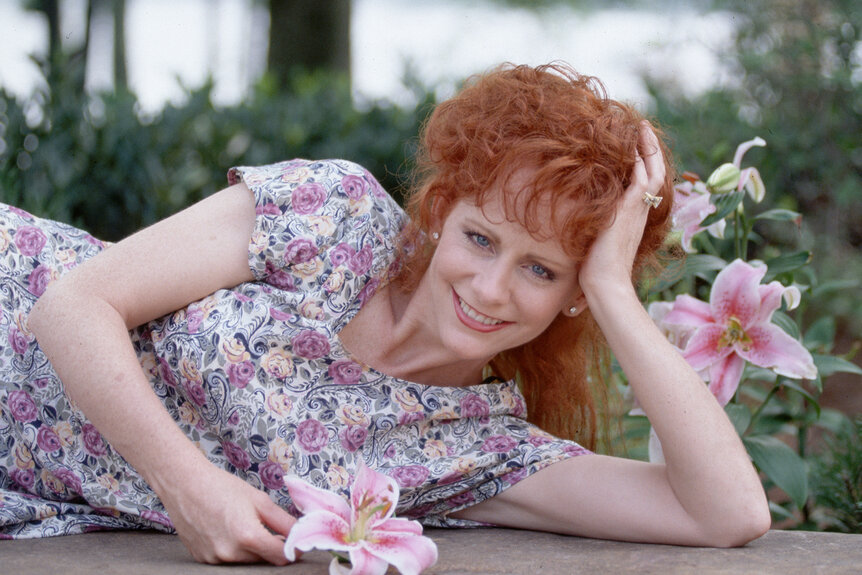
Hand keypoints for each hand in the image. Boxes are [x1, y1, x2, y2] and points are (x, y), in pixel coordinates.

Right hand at [157, 464, 296, 564]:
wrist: (185, 484)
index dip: (292, 550)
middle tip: (270, 529)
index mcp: (248, 536)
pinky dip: (233, 549)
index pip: (281, 557)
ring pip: (245, 561)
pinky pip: (227, 559)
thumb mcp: (259, 500)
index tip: (296, 543)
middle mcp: (230, 553)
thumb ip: (283, 521)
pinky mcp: (203, 559)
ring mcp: (214, 558)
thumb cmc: (222, 487)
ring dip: (252, 548)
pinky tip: (226, 529)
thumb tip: (301, 534)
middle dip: (271, 547)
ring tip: (243, 523)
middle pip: (263, 560)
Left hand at [579, 122, 665, 293]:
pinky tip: (633, 142)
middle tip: (643, 129)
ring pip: (653, 171)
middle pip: (655, 173)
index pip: (644, 186)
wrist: (606, 284)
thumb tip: (580, 230)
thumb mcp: (595, 244)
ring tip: (641, 128)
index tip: (636, 148)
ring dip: (648, 148)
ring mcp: (638, 210)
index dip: (643, 166)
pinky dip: (640, 158)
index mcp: (634, 219)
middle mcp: (640, 212)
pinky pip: (642, 177)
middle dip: (650, 150)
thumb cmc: (597, 273)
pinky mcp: (630, 209)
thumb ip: (592, 232)